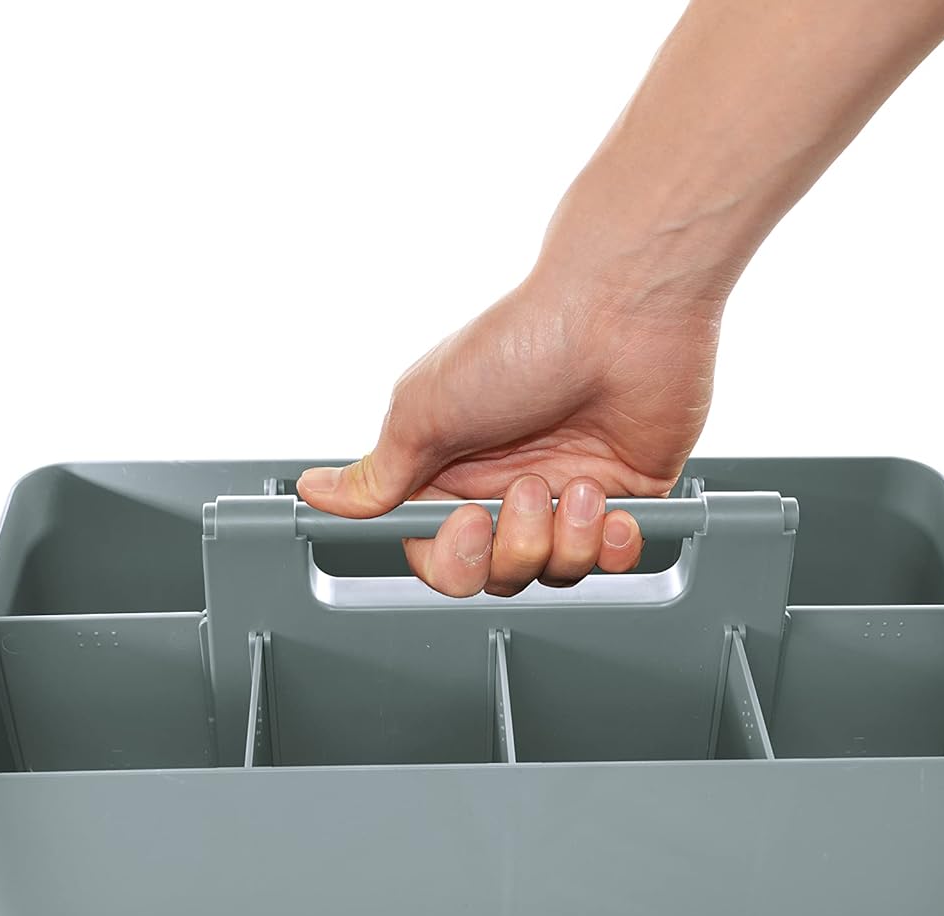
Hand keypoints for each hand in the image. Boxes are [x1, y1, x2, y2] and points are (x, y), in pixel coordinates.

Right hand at [297, 261, 722, 595]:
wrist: (623, 313)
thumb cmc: (526, 342)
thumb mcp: (425, 410)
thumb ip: (376, 474)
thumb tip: (318, 493)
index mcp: (453, 470)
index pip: (437, 555)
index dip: (452, 557)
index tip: (466, 521)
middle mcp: (507, 486)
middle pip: (497, 574)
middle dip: (513, 547)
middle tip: (527, 492)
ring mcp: (567, 495)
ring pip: (555, 573)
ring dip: (566, 537)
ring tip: (578, 483)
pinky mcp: (625, 497)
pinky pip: (615, 560)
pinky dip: (613, 545)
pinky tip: (611, 506)